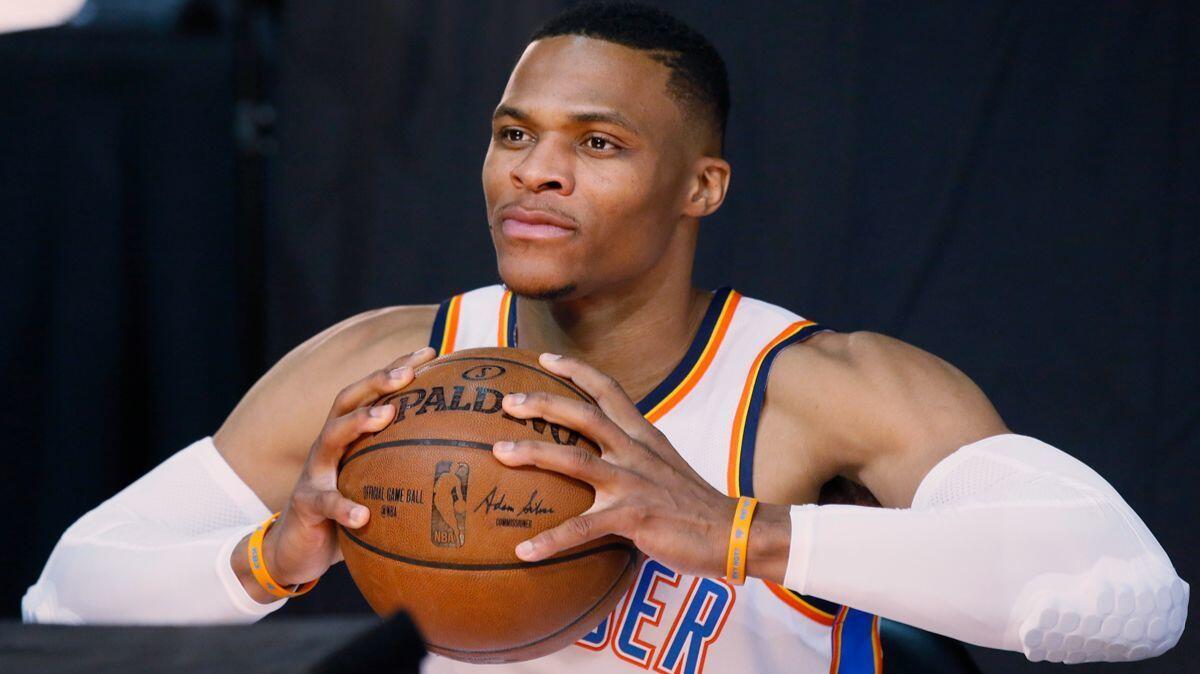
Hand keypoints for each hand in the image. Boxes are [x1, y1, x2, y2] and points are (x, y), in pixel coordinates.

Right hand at [234, 347, 436, 599]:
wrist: (296, 549)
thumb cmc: (347, 511)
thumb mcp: (374, 483)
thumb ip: (404, 467)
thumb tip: (462, 459)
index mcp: (348, 436)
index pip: (372, 392)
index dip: (397, 368)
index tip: (430, 351)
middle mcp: (329, 445)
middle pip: (348, 400)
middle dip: (377, 381)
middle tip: (408, 374)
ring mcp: (314, 472)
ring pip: (331, 438)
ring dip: (358, 423)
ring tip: (386, 416)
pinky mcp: (306, 505)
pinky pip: (326, 503)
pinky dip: (344, 507)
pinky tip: (363, 515)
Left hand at [491, 353, 785, 580]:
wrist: (732, 532)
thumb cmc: (694, 504)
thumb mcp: (665, 466)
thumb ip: (635, 456)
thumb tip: (603, 458)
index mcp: (644, 435)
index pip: (608, 389)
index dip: (576, 370)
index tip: (545, 358)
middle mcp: (635, 451)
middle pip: (583, 414)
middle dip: (542, 403)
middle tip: (507, 401)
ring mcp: (633, 482)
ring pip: (574, 460)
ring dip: (533, 453)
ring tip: (498, 453)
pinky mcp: (633, 517)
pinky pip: (582, 528)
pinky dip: (551, 540)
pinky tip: (524, 552)